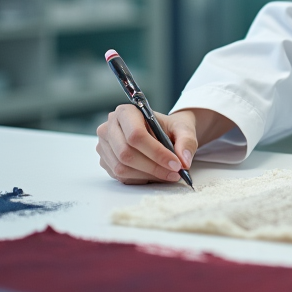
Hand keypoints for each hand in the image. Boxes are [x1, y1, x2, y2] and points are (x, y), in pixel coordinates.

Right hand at [96, 107, 231, 184]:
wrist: (162, 132)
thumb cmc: (169, 128)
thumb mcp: (183, 129)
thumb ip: (186, 141)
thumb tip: (184, 161)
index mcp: (126, 112)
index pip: (136, 135)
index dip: (156, 152)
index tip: (176, 164)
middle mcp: (109, 127)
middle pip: (126, 153)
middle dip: (153, 167)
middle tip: (175, 172)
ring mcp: (105, 145)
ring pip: (122, 168)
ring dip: (148, 175)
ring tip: (168, 175)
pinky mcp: (106, 161)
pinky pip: (120, 176)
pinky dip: (141, 179)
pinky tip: (155, 175)